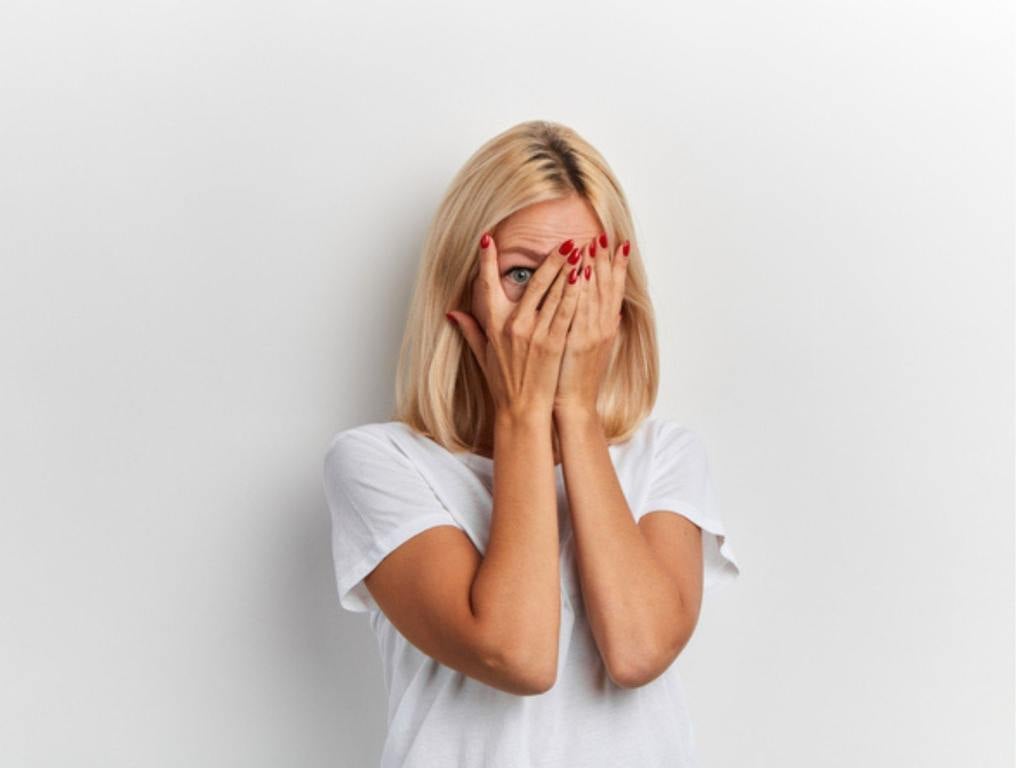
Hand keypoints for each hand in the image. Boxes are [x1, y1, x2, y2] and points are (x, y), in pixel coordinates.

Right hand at [448, 232, 588, 419]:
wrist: (522, 409)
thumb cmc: (504, 383)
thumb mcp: (482, 354)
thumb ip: (469, 329)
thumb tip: (452, 312)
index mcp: (495, 324)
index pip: (487, 284)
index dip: (486, 261)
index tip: (487, 238)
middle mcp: (514, 325)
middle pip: (534, 282)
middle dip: (551, 259)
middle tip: (564, 241)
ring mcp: (536, 333)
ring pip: (554, 293)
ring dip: (568, 269)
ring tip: (579, 250)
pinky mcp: (554, 343)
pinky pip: (567, 311)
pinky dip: (576, 292)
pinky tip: (584, 277)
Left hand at [553, 233, 629, 416]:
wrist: (572, 404)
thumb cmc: (577, 377)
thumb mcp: (594, 349)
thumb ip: (602, 327)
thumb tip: (613, 311)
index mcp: (606, 327)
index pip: (614, 289)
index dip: (617, 266)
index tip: (617, 243)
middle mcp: (602, 328)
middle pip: (607, 287)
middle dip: (605, 260)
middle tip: (603, 235)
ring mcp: (590, 335)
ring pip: (594, 295)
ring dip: (593, 268)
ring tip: (591, 245)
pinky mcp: (576, 342)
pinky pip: (579, 311)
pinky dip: (580, 291)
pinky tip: (578, 273)